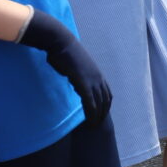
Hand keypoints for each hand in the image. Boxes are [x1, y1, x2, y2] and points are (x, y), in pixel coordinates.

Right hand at [18, 10, 110, 127]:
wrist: (60, 41)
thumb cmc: (63, 51)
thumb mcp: (74, 65)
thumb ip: (78, 74)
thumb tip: (74, 79)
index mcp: (97, 73)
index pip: (107, 93)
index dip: (105, 105)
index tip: (102, 114)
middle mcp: (98, 77)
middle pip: (106, 100)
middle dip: (103, 113)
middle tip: (99, 123)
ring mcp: (92, 80)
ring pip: (99, 103)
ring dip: (98, 116)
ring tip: (94, 125)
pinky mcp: (83, 82)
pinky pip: (90, 101)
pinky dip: (91, 112)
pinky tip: (89, 119)